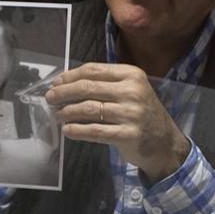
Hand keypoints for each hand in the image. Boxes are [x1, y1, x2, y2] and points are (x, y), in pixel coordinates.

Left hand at [45, 62, 189, 181]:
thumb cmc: (141, 114)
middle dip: (63, 92)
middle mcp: (132, 92)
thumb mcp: (130, 91)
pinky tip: (68, 130)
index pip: (93, 70)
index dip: (70, 76)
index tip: (56, 82)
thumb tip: (65, 82)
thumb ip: (104, 84)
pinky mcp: (127, 135)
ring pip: (88, 109)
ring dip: (68, 112)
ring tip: (58, 115)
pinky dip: (77, 130)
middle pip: (87, 87)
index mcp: (132, 75)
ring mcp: (131, 114)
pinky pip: (94, 131)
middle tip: (50, 98)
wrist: (165, 143)